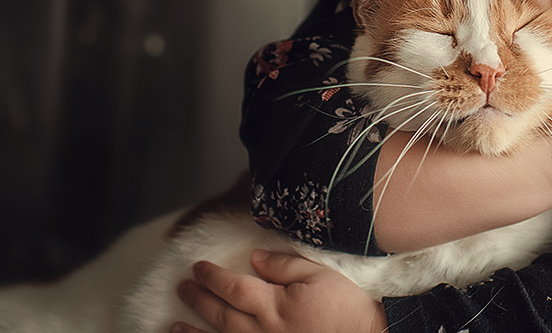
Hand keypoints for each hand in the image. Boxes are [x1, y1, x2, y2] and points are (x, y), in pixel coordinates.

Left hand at [171, 251, 387, 332]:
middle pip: (222, 315)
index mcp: (274, 306)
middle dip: (199, 299)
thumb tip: (255, 259)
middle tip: (182, 287)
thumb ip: (284, 265)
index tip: (197, 267)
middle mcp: (264, 331)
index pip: (233, 288)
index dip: (212, 277)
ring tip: (174, 328)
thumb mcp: (318, 274)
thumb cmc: (345, 305)